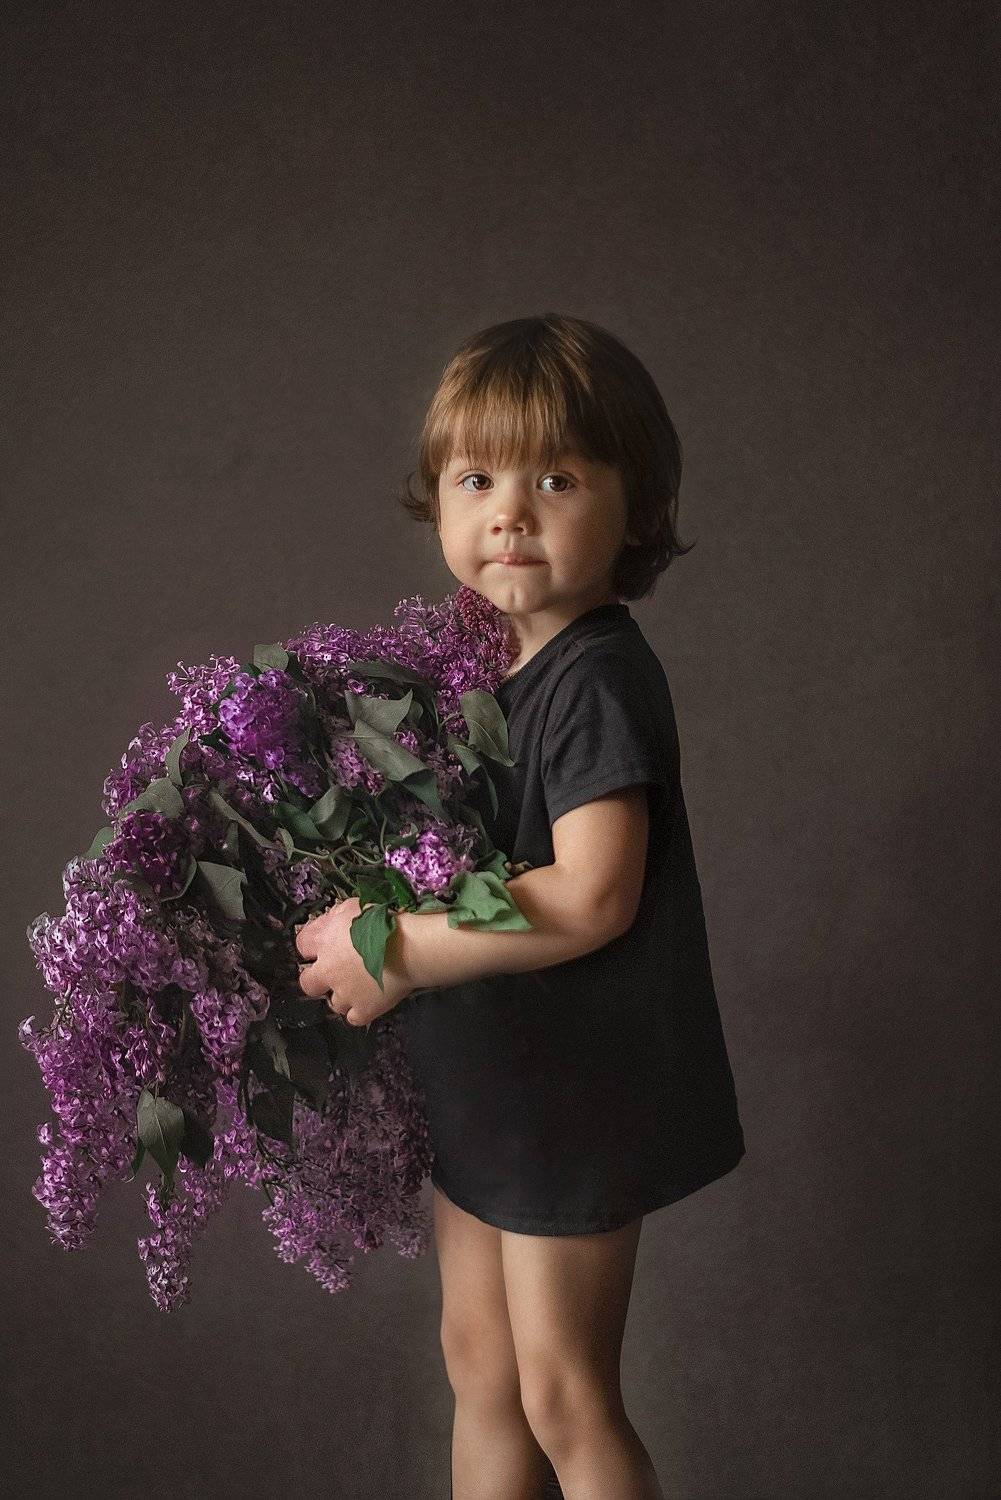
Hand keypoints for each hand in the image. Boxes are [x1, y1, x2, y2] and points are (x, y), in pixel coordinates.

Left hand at [294, 896, 412, 1025]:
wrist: (409, 947)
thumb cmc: (386, 924)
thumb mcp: (355, 906)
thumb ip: (336, 916)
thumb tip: (330, 921)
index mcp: (324, 941)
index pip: (302, 946)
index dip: (312, 947)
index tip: (321, 948)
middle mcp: (328, 970)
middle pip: (308, 983)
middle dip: (319, 980)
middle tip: (334, 974)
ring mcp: (344, 993)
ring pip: (334, 1003)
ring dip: (344, 996)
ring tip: (361, 986)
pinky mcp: (363, 1009)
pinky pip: (354, 1017)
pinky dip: (360, 1010)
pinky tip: (369, 1000)